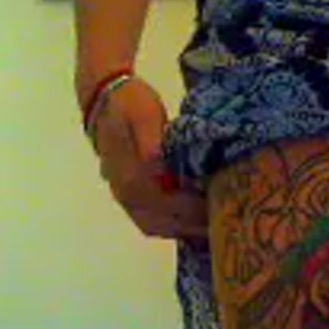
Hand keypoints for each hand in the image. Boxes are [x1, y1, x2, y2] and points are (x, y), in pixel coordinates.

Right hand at [86, 75, 207, 239]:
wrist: (104, 99)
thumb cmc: (130, 105)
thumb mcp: (144, 113)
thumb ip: (150, 139)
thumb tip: (157, 163)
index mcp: (130, 177)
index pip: (167, 203)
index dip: (194, 209)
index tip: (220, 206)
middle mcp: (125, 195)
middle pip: (163, 222)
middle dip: (194, 224)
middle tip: (225, 219)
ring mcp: (125, 199)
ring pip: (157, 226)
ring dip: (185, 229)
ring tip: (213, 224)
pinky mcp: (128, 197)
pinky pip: (151, 222)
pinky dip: (173, 226)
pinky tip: (193, 222)